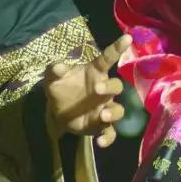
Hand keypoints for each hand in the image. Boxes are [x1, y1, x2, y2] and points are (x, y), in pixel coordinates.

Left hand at [44, 34, 132, 148]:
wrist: (56, 110)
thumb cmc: (60, 88)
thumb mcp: (53, 77)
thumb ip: (55, 70)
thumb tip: (59, 67)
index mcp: (95, 73)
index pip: (108, 58)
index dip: (117, 48)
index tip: (127, 38)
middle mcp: (104, 90)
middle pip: (117, 87)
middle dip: (110, 87)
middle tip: (99, 89)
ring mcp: (104, 108)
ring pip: (118, 110)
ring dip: (113, 113)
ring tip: (103, 116)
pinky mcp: (100, 126)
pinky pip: (111, 132)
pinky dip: (108, 138)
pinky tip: (100, 143)